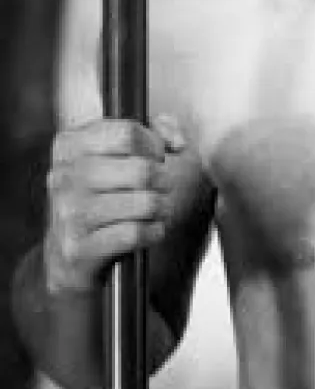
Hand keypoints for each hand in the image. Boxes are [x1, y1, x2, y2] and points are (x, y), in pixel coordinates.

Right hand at [44, 115, 185, 295]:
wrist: (67, 255)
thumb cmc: (101, 197)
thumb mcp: (116, 156)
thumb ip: (154, 132)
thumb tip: (177, 141)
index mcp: (69, 145)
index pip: (127, 132)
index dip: (153, 145)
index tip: (155, 157)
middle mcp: (64, 176)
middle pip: (142, 170)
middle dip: (163, 180)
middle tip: (159, 188)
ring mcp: (69, 213)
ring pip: (145, 203)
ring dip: (161, 208)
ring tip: (155, 210)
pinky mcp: (79, 247)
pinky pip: (136, 233)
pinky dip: (154, 232)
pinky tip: (148, 230)